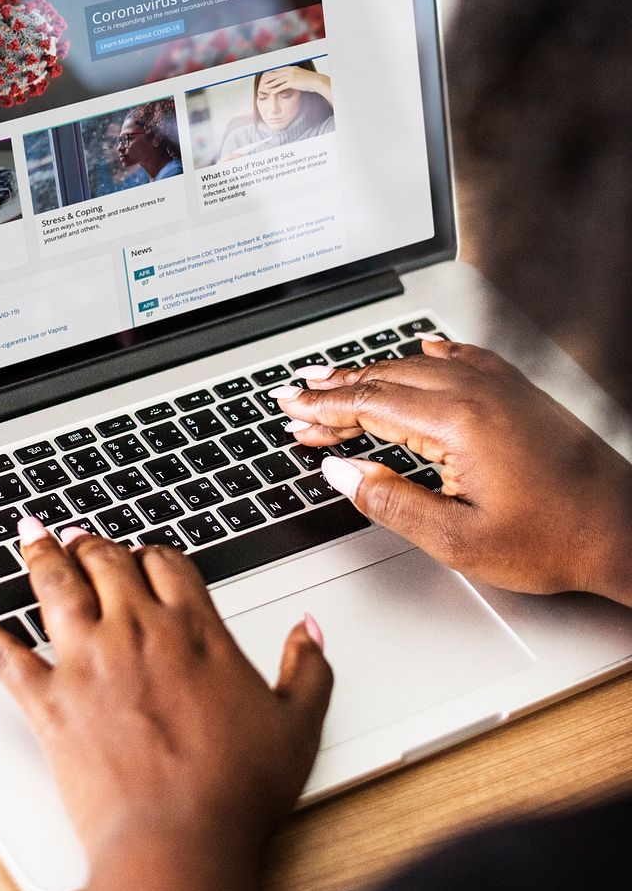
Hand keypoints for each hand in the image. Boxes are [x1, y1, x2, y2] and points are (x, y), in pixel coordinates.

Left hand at [0, 523, 331, 867]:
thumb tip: (310, 628)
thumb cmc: (237, 791)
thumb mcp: (297, 724)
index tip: (145, 555)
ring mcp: (87, 661)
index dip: (152, 553)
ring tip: (29, 530)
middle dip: (94, 544)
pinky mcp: (48, 700)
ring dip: (40, 552)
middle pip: (108, 562)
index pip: (167, 563)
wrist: (180, 841)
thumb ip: (308, 668)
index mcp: (194, 630)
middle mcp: (137, 631)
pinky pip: (0, 651)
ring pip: (56, 585)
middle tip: (81, 536)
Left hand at [259, 64, 331, 104]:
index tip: (267, 75)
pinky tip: (271, 92)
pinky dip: (276, 89)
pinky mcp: (292, 82)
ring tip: (265, 87)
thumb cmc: (309, 80)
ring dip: (270, 84)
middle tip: (263, 82)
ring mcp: (290, 76)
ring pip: (278, 80)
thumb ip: (294, 75)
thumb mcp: (300, 76)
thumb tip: (290, 79)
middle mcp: (290, 70)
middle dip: (269, 78)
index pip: (280, 70)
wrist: (315, 81)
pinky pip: (281, 86)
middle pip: (277, 75)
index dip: (273, 73)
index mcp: (292, 68)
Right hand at [275, 337, 631, 604]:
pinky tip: (422, 350)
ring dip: (372, 374)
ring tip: (336, 381)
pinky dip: (429, 357)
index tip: (292, 413)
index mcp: (457, 423)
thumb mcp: (458, 541)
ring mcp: (501, 386)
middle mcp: (477, 392)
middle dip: (335, 390)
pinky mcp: (519, 392)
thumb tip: (342, 474)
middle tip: (296, 399)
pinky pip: (464, 358)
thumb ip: (391, 503)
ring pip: (418, 366)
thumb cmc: (554, 539)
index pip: (369, 405)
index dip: (324, 410)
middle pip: (386, 378)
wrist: (624, 530)